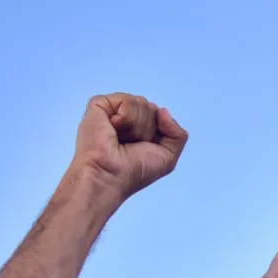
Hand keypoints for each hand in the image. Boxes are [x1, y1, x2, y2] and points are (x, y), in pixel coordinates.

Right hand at [72, 93, 186, 201]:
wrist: (110, 175)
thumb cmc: (134, 172)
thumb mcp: (168, 157)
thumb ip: (178, 134)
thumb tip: (163, 110)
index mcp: (140, 129)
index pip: (160, 115)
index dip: (158, 133)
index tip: (143, 149)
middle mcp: (126, 118)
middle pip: (152, 108)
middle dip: (147, 130)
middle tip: (130, 146)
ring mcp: (113, 110)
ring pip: (141, 103)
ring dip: (136, 127)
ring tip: (120, 140)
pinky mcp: (99, 104)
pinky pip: (127, 101)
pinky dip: (126, 118)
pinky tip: (113, 129)